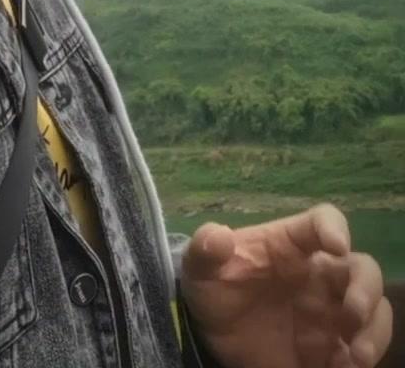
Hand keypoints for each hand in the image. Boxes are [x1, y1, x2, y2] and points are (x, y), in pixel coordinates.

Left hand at [180, 204, 392, 367]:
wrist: (212, 339)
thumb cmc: (214, 289)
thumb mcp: (199, 268)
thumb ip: (204, 249)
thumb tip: (216, 236)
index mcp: (291, 245)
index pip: (323, 221)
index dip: (334, 227)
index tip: (336, 245)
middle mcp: (319, 275)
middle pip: (361, 268)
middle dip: (366, 289)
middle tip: (353, 315)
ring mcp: (329, 313)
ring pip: (374, 311)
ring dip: (375, 331)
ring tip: (356, 356)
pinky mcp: (330, 349)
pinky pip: (360, 352)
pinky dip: (360, 361)